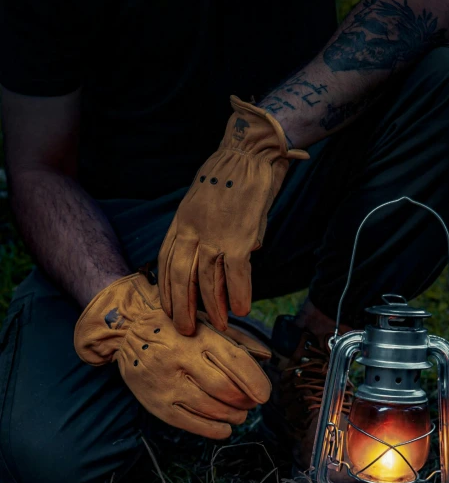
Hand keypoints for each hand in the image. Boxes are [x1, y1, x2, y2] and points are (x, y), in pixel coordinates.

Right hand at [74, 272, 271, 439]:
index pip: (235, 361)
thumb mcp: (205, 324)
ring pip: (210, 408)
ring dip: (233, 416)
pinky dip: (213, 430)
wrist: (126, 333)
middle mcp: (180, 359)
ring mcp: (166, 384)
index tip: (264, 394)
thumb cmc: (176, 329)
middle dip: (245, 400)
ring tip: (239, 414)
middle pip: (224, 388)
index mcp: (196, 336)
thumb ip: (238, 339)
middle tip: (251, 403)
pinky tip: (224, 428)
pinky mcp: (156, 403)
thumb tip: (268, 358)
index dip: (255, 382)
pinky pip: (190, 423)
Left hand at [158, 96, 308, 335]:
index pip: (166, 261)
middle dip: (181, 307)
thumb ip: (203, 231)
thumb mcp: (202, 202)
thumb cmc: (230, 176)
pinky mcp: (239, 237)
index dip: (166, 289)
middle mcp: (193, 230)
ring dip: (212, 307)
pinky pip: (236, 274)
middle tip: (184, 329)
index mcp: (182, 221)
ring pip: (207, 281)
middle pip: (180, 277)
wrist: (249, 153)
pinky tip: (240, 310)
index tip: (167, 309)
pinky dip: (238, 294)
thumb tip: (218, 259)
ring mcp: (215, 235)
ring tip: (216, 326)